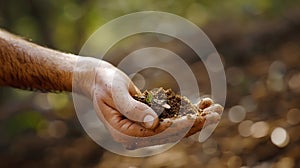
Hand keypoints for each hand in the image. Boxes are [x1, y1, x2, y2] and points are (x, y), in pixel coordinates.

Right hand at [82, 59, 222, 148]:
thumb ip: (133, 109)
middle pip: (171, 134)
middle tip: (217, 113)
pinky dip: (187, 113)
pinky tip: (202, 105)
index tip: (197, 117)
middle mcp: (136, 136)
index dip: (179, 126)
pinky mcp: (150, 121)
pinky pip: (172, 120)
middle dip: (195, 124)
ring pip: (175, 129)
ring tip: (215, 109)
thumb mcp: (115, 93)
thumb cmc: (105, 84)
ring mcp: (144, 130)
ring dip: (196, 120)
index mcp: (125, 134)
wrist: (99, 80)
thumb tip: (154, 123)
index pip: (157, 133)